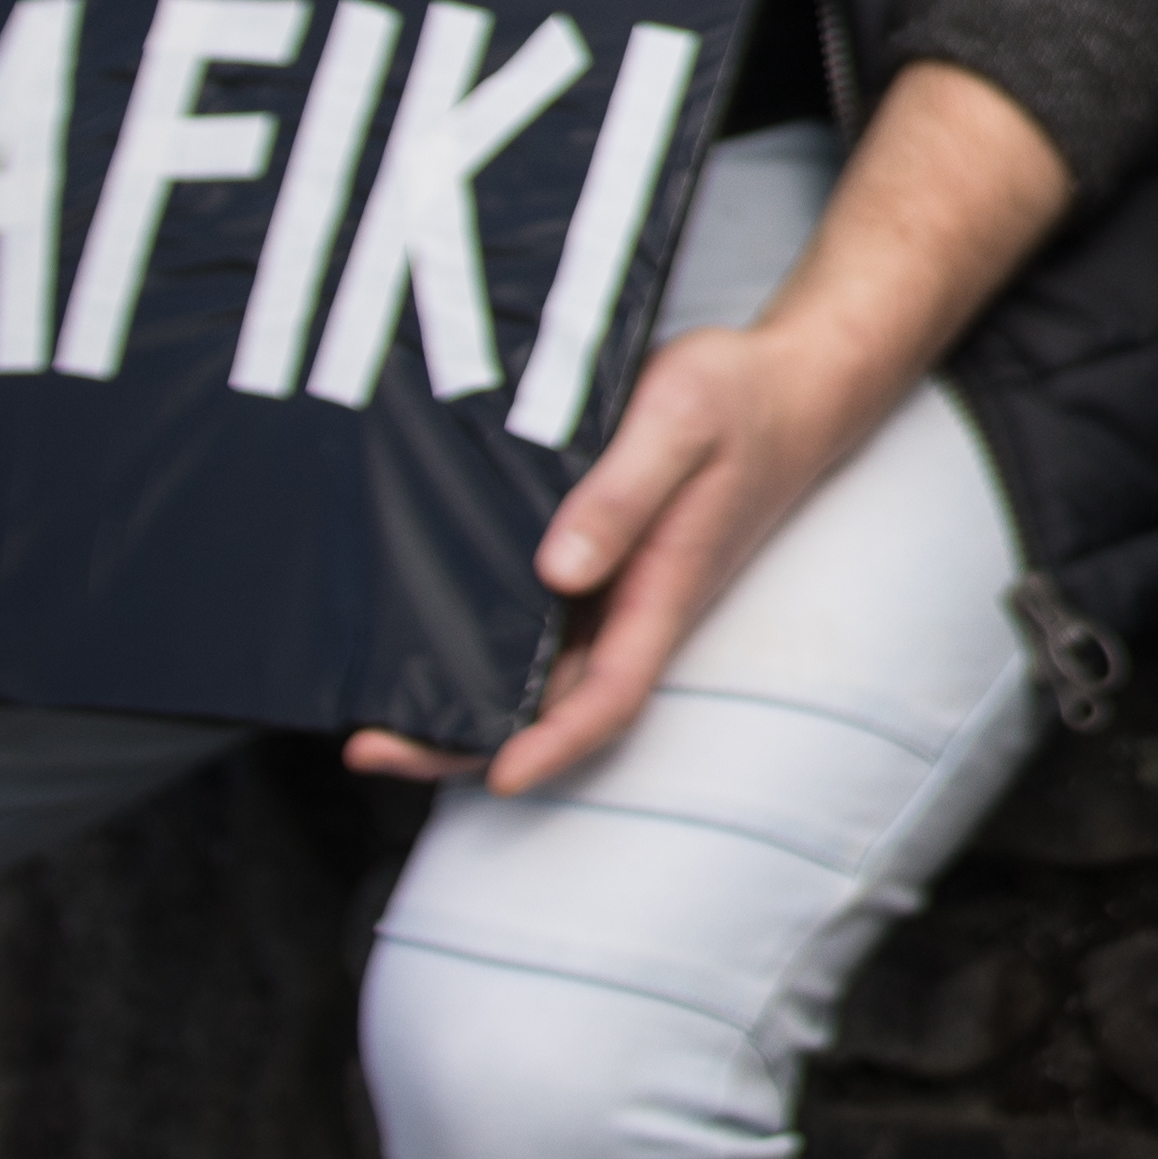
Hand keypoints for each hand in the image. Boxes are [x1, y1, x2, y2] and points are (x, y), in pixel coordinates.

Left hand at [349, 305, 916, 789]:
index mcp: (664, 585)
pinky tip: (422, 636)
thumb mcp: (681, 423)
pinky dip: (479, 647)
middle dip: (469, 739)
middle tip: (375, 749)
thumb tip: (560, 569)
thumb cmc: (739, 399)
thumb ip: (623, 494)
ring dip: (465, 700)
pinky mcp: (599, 563)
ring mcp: (617, 589)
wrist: (785, 384)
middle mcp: (635, 604)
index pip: (612, 694)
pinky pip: (536, 625)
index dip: (555, 743)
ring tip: (372, 713)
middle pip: (557, 702)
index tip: (496, 774)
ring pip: (539, 670)